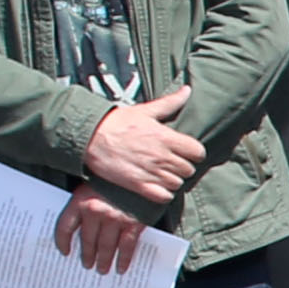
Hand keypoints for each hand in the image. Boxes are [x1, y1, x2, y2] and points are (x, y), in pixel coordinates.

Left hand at [51, 186, 150, 274]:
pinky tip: (121, 267)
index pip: (65, 227)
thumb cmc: (115, 178)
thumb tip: (78, 226)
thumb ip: (84, 203)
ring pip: (106, 246)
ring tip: (102, 270)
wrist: (142, 172)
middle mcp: (95, 211)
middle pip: (87, 240)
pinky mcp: (133, 224)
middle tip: (87, 264)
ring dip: (104, 261)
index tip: (64, 252)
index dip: (62, 242)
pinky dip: (123, 259)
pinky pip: (126, 246)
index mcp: (80, 201)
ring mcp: (115, 219)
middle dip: (87, 255)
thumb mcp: (92, 185)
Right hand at [84, 87, 201, 201]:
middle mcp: (162, 156)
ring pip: (177, 183)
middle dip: (183, 167)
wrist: (90, 137)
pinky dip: (163, 194)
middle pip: (188, 169)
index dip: (194, 153)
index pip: (198, 152)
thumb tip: (187, 90)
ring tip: (162, 174)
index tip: (186, 152)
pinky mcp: (138, 185)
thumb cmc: (117, 122)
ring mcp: (151, 172)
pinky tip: (157, 186)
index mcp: (166, 137)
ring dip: (173, 180)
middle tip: (171, 163)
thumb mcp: (145, 110)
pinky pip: (164, 196)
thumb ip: (170, 103)